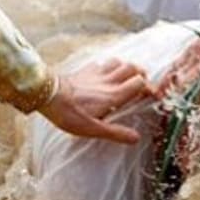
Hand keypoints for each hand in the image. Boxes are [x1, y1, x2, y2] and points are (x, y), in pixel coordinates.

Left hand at [41, 58, 156, 143]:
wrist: (47, 95)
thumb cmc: (69, 113)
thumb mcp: (93, 129)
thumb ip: (115, 132)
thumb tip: (136, 138)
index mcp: (113, 95)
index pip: (140, 84)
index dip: (150, 88)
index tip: (152, 96)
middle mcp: (108, 81)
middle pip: (133, 68)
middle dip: (141, 74)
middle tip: (141, 85)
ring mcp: (96, 73)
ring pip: (119, 61)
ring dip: (126, 68)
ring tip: (126, 78)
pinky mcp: (84, 70)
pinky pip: (101, 63)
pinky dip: (108, 66)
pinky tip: (103, 75)